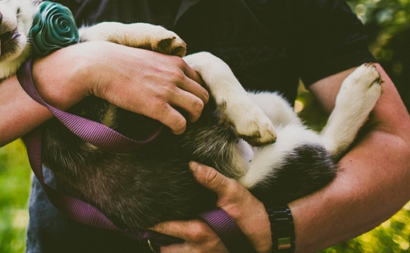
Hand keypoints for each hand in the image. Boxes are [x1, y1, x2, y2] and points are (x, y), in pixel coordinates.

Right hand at [81, 41, 208, 133]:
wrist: (99, 66)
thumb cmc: (118, 62)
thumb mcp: (148, 56)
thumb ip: (162, 65)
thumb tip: (164, 75)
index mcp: (174, 62)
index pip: (199, 80)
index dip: (194, 93)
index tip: (185, 101)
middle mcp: (175, 75)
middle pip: (203, 96)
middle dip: (197, 107)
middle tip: (185, 114)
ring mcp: (167, 90)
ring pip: (197, 109)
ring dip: (191, 119)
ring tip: (180, 122)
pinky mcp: (156, 106)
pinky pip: (180, 123)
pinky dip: (179, 129)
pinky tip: (171, 130)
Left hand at [152, 162, 271, 252]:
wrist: (268, 235)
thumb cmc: (249, 214)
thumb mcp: (232, 192)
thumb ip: (211, 178)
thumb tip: (192, 165)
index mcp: (198, 232)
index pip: (165, 229)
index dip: (152, 222)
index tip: (142, 214)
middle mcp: (199, 250)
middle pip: (166, 251)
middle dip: (159, 242)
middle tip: (153, 227)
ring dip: (171, 248)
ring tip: (166, 235)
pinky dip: (184, 251)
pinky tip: (183, 241)